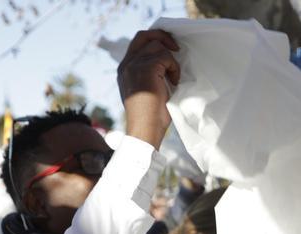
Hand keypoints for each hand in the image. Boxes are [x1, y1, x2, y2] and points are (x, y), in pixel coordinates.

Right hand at [118, 29, 180, 148]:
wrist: (145, 130)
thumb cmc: (150, 117)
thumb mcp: (145, 89)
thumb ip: (148, 73)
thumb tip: (164, 62)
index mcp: (124, 69)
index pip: (137, 43)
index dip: (154, 40)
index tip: (168, 49)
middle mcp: (126, 65)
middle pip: (144, 36)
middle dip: (162, 38)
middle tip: (176, 49)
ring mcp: (134, 65)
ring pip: (157, 46)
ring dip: (170, 60)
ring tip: (173, 78)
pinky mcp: (146, 68)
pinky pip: (165, 57)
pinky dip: (174, 68)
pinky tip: (174, 83)